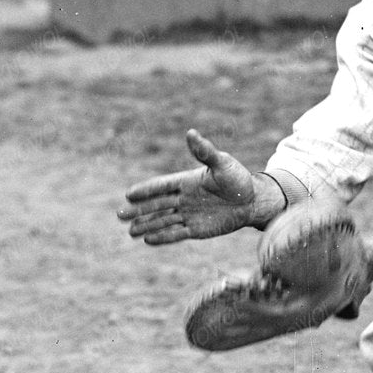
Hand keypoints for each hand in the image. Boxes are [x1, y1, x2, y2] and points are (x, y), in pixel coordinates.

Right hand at [118, 129, 263, 244]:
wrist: (253, 201)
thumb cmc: (238, 179)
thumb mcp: (222, 163)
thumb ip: (205, 152)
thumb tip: (190, 133)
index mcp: (187, 181)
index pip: (161, 186)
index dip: (146, 190)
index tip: (128, 194)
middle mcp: (184, 199)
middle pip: (157, 205)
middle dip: (139, 210)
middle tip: (119, 215)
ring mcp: (189, 215)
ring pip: (163, 221)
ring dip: (146, 225)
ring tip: (129, 231)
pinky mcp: (197, 230)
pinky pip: (176, 233)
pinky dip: (163, 237)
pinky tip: (147, 240)